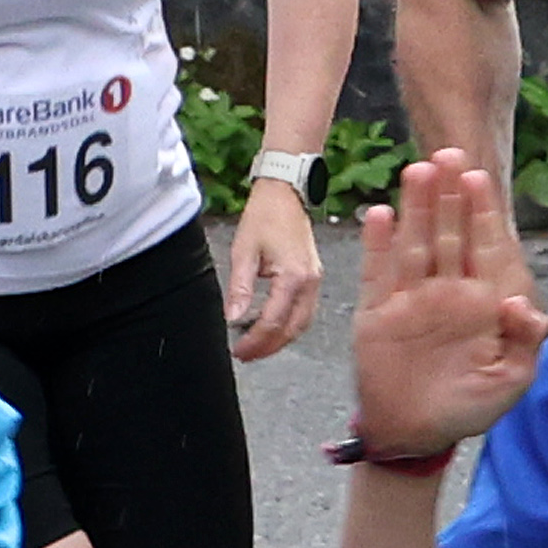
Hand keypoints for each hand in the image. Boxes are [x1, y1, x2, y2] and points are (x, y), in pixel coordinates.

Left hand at [221, 178, 322, 360]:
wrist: (285, 192)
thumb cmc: (265, 215)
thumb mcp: (244, 252)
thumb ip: (239, 288)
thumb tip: (232, 318)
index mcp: (293, 277)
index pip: (273, 322)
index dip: (254, 341)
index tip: (238, 350)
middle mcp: (310, 283)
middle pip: (292, 330)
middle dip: (269, 347)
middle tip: (246, 355)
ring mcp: (315, 281)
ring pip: (302, 324)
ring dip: (281, 340)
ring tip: (257, 347)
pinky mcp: (313, 278)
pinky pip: (305, 312)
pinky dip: (290, 326)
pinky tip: (273, 329)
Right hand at [346, 151, 547, 453]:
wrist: (416, 436)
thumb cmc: (468, 408)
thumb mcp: (511, 382)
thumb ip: (525, 343)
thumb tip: (521, 304)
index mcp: (483, 304)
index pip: (485, 248)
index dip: (482, 213)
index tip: (478, 179)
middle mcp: (447, 292)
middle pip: (449, 234)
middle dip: (450, 196)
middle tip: (448, 154)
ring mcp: (411, 300)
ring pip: (415, 244)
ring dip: (416, 208)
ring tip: (417, 170)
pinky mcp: (378, 314)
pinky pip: (377, 273)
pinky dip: (378, 245)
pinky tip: (380, 213)